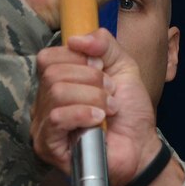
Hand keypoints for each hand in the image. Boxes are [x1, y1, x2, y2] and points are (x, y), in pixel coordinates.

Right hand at [32, 29, 160, 185]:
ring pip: (57, 93)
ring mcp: (43, 125)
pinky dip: (82, 114)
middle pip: (53, 73)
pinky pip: (57, 119)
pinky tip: (99, 121)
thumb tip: (76, 39)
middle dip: (91, 80)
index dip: (79, 59)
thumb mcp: (123, 66)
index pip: (49, 58)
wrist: (141, 146)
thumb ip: (104, 44)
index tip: (103, 73)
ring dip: (92, 98)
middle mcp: (44, 102)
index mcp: (56, 82)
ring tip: (108, 110)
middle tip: (110, 94)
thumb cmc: (129, 111)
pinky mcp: (47, 146)